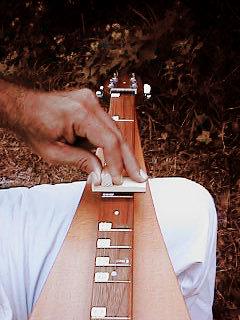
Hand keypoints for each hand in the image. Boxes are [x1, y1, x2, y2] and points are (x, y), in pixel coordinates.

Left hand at [10, 87, 146, 184]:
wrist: (23, 108)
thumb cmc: (33, 126)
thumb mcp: (54, 152)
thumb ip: (81, 162)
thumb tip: (101, 174)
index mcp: (80, 113)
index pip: (109, 141)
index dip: (117, 163)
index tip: (120, 179)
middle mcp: (89, 103)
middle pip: (117, 134)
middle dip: (128, 158)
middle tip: (139, 175)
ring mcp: (91, 101)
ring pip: (114, 130)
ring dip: (120, 152)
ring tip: (128, 170)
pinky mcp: (90, 105)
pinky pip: (106, 126)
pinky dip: (109, 143)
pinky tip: (113, 158)